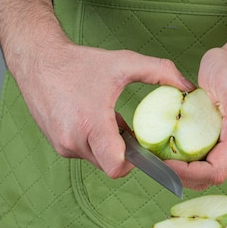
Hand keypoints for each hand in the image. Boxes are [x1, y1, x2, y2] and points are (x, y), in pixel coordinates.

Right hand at [16, 42, 193, 177]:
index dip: (135, 162)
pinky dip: (94, 142)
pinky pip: (85, 153)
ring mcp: (63, 145)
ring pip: (98, 160)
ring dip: (109, 146)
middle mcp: (74, 140)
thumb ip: (160, 72)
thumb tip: (189, 87)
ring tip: (109, 119)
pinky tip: (93, 119)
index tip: (143, 146)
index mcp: (91, 124)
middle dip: (124, 152)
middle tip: (130, 130)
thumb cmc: (80, 62)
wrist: (37, 60)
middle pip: (111, 165)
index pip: (117, 167)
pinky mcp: (57, 145)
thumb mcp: (124, 62)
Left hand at [167, 47, 226, 189]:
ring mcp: (226, 148)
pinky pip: (197, 162)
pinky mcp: (216, 145)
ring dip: (177, 172)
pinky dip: (179, 162)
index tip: (165, 163)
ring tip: (154, 157)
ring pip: (201, 175)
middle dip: (179, 175)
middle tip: (151, 162)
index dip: (189, 173)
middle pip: (206, 177)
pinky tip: (161, 150)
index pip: (215, 170)